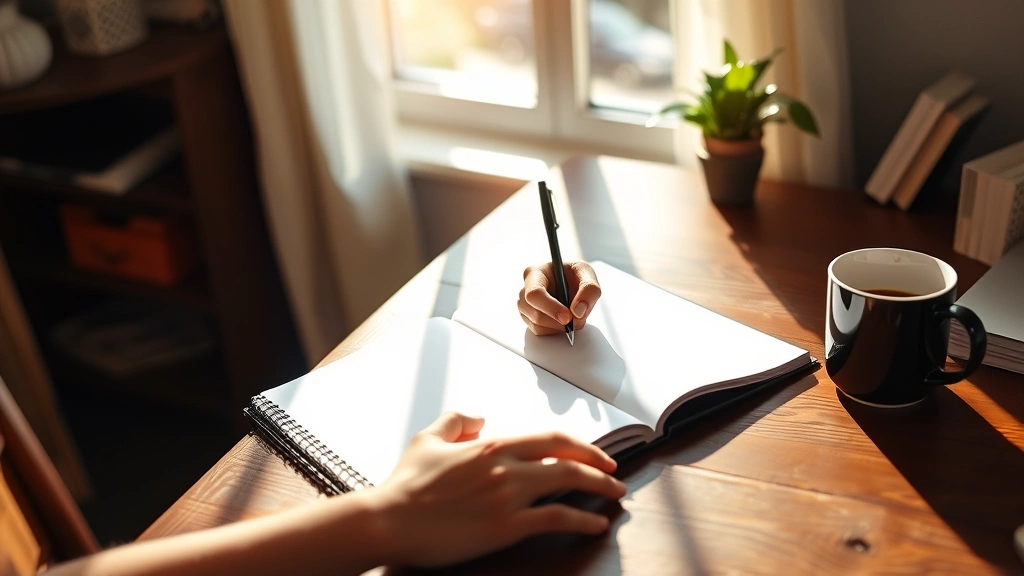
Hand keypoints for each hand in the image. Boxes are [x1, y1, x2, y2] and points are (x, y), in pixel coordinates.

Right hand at [366, 412, 624, 567]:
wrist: (387, 520)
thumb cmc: (405, 485)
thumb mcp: (427, 439)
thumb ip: (456, 421)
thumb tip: (479, 416)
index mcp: (490, 445)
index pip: (549, 438)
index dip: (579, 445)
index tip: (595, 453)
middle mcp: (505, 466)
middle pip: (567, 458)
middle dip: (598, 464)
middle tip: (614, 472)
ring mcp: (507, 496)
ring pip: (567, 483)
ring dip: (599, 488)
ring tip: (615, 495)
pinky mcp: (504, 527)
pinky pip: (555, 519)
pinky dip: (583, 519)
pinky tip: (596, 523)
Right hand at [518, 261, 601, 335]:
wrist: (572, 280)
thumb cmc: (574, 273)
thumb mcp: (586, 272)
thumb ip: (589, 289)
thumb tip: (578, 312)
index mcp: (535, 274)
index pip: (534, 294)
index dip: (551, 308)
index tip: (568, 316)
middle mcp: (525, 290)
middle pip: (535, 313)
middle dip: (558, 321)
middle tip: (576, 320)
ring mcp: (525, 306)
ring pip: (537, 325)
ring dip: (559, 327)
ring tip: (573, 318)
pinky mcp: (529, 318)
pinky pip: (540, 331)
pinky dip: (555, 330)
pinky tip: (564, 320)